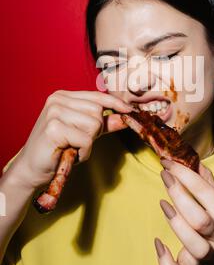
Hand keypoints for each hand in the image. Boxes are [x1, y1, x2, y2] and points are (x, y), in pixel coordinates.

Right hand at [15, 90, 132, 189]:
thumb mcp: (83, 133)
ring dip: (88, 143)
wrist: (32, 168)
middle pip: (97, 112)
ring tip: (72, 148)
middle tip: (78, 142)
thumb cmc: (58, 149)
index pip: (97, 96)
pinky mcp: (53, 128)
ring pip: (94, 125)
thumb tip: (124, 117)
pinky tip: (69, 154)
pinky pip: (86, 140)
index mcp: (64, 96)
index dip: (115, 104)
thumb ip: (103, 124)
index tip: (130, 111)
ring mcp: (54, 112)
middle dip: (94, 132)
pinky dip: (83, 152)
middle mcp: (57, 100)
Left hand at [154, 158, 213, 264]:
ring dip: (175, 222)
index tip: (168, 162)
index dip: (185, 175)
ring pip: (192, 244)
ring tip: (163, 203)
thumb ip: (210, 187)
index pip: (206, 192)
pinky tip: (159, 244)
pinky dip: (165, 261)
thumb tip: (196, 163)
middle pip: (199, 218)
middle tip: (165, 175)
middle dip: (178, 194)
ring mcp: (209, 256)